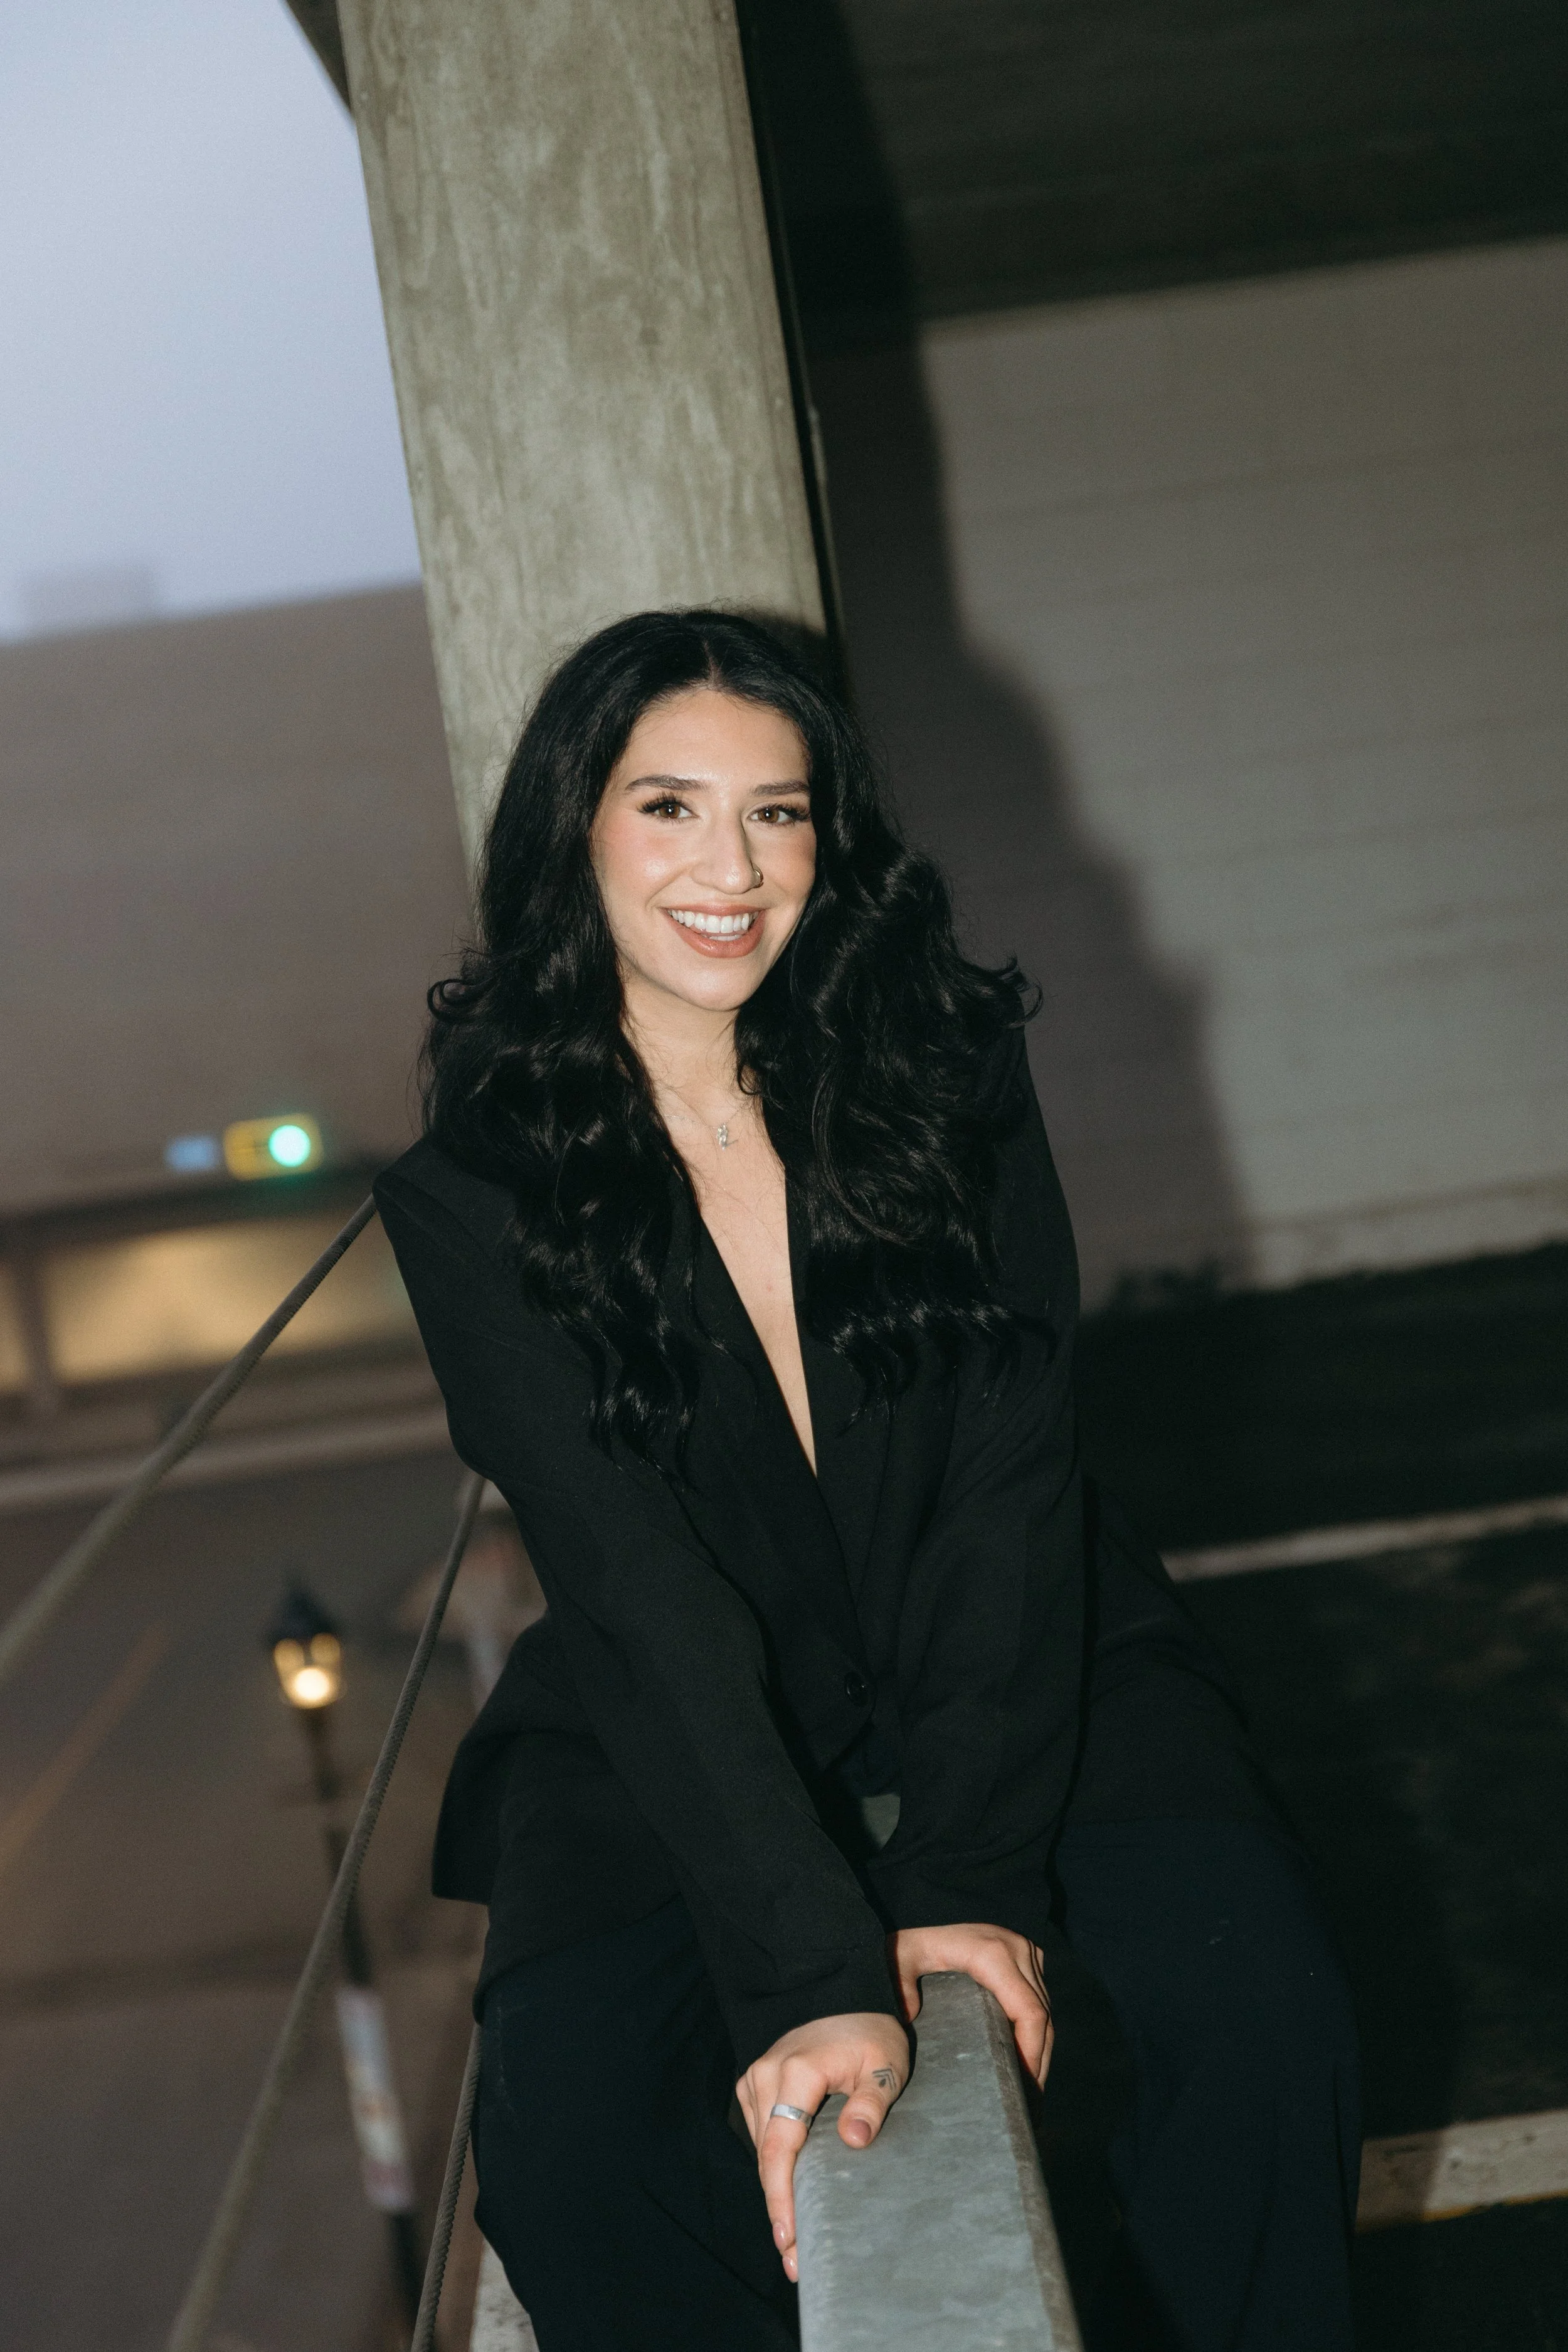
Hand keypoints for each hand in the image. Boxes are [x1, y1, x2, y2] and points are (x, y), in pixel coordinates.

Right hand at [736, 2010, 909, 2281]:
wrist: (845, 1991)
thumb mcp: (886, 2061)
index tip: (789, 2238)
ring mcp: (756, 2077)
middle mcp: (765, 2075)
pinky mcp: (756, 2083)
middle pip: (768, 2157)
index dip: (782, 2197)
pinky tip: (789, 2197)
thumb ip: (872, 2100)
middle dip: (780, 2210)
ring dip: (776, 2191)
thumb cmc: (871, 2029)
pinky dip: (775, 2166)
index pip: (781, 2147)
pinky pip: (763, 2133)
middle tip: (796, 2261)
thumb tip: (854, 2141)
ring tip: (794, 2240)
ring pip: (763, 2148)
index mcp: (796, 2073)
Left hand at [891, 1922, 1052, 2088]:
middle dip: (1039, 2064)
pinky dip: (1036, 2034)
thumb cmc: (909, 1943)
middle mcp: (1016, 1950)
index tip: (1024, 2091)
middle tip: (1029, 2107)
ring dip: (1041, 2052)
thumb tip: (910, 2017)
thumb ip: (900, 1987)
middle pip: (1042, 2018)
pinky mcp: (1026, 1958)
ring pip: (1045, 2012)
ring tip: (1029, 2094)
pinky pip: (1039, 2001)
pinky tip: (1027, 2063)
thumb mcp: (901, 1961)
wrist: (923, 1912)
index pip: (1029, 2012)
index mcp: (992, 1954)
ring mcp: (1025, 1952)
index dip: (1032, 2054)